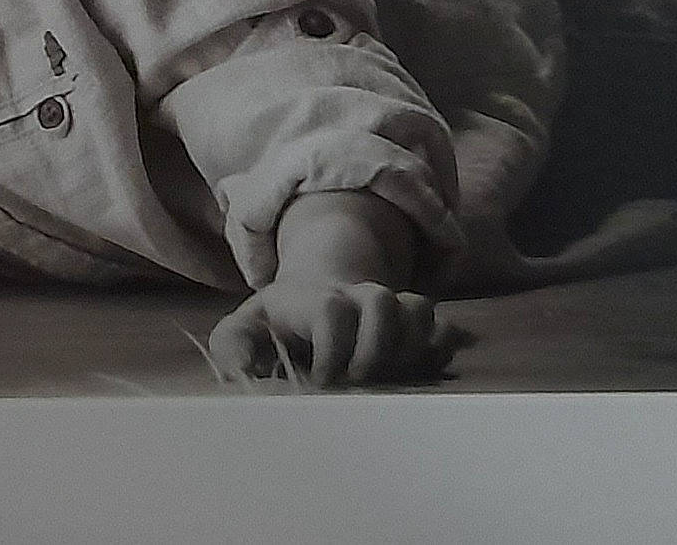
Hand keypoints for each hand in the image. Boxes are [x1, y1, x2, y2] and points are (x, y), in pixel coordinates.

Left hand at [208, 278, 442, 385]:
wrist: (315, 300)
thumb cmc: (277, 325)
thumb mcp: (244, 329)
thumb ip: (232, 344)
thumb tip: (245, 369)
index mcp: (313, 299)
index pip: (331, 310)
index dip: (331, 348)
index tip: (323, 379)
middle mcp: (356, 296)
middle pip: (382, 303)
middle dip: (373, 350)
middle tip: (358, 380)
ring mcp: (390, 308)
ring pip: (419, 309)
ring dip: (408, 349)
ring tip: (387, 377)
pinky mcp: (414, 326)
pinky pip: (444, 329)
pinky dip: (436, 352)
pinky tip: (414, 374)